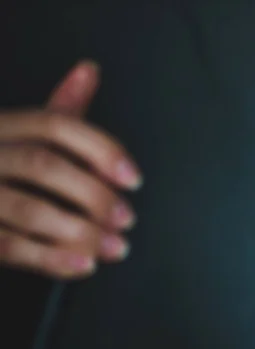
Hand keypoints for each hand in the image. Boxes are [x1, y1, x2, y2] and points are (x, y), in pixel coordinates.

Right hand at [0, 60, 141, 278]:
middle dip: (94, 195)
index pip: (57, 126)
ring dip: (81, 232)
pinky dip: (52, 259)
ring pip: (28, 208)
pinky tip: (84, 264)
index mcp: (5, 126)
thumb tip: (89, 71)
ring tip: (116, 247)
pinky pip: (10, 245)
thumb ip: (59, 109)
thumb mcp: (21, 132)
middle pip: (44, 165)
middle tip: (127, 219)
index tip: (134, 179)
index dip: (101, 151)